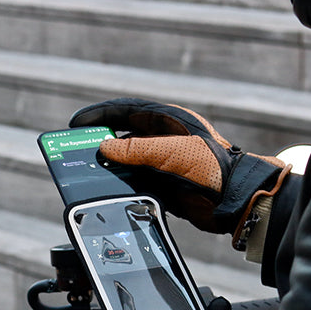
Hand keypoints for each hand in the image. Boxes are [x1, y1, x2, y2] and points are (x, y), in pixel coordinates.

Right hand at [69, 98, 289, 240]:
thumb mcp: (168, 151)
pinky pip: (134, 181)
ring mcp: (162, 162)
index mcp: (167, 121)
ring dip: (109, 166)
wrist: (233, 199)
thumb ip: (134, 149)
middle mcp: (163, 139)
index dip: (100, 115)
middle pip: (123, 136)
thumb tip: (104, 147)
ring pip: (126, 160)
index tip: (77, 124)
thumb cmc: (209, 167)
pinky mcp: (163, 183)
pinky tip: (106, 189)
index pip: (126, 110)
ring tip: (86, 172)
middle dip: (100, 142)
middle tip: (77, 150)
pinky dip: (120, 184)